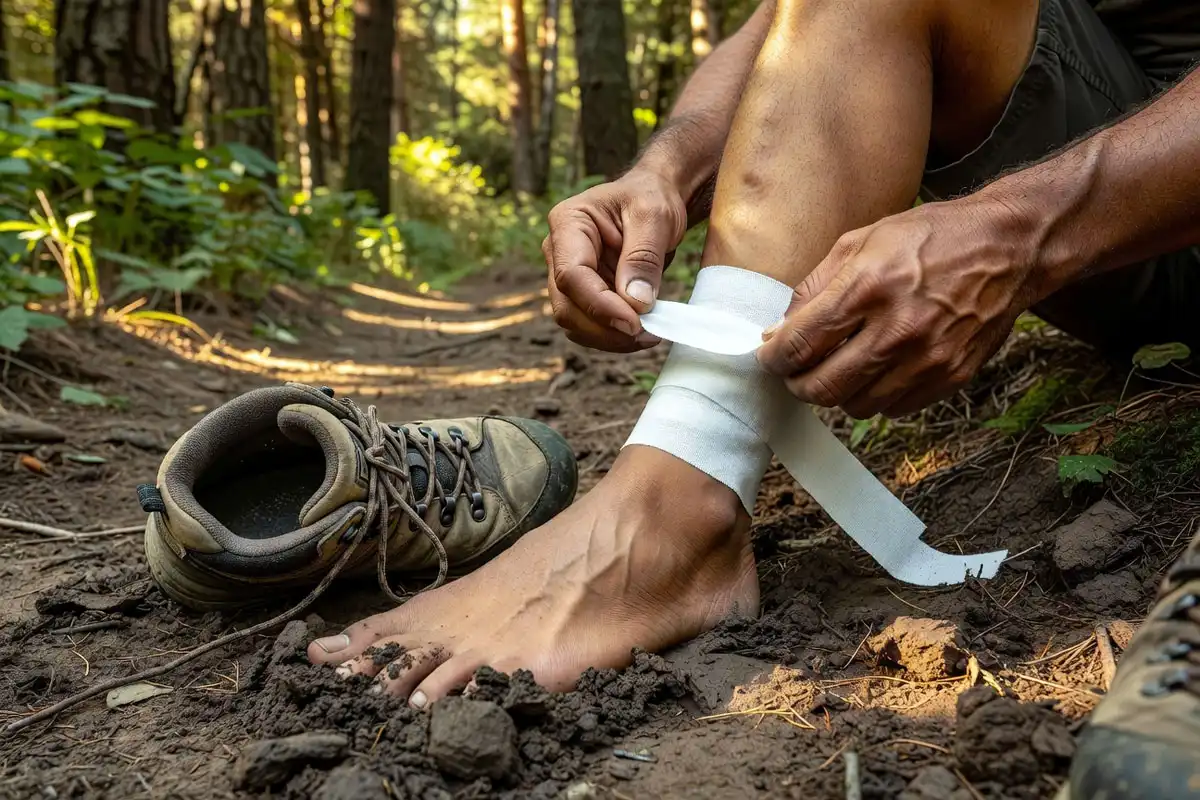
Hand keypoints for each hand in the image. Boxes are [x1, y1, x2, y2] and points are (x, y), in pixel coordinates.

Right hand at [544, 168, 687, 351]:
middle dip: (605, 329)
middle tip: (648, 335)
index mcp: (568, 223)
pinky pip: (590, 325)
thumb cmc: (651, 197)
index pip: (571, 275)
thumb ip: (643, 258)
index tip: (635, 323)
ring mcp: (568, 275)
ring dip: (610, 337)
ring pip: (575, 322)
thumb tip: (635, 303)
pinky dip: (613, 335)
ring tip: (649, 335)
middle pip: (566, 306)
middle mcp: (558, 251)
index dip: (599, 305)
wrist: (654, 198)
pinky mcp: (584, 293)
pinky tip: (642, 331)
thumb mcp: (654, 216)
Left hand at [756, 196, 1039, 417]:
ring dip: (838, 391)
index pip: (800, 343)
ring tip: (840, 366)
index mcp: (869, 287)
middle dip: (798, 383)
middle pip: (823, 387)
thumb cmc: (931, 238)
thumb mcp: (863, 240)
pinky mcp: (950, 376)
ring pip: (855, 406)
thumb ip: (815, 286)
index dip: (773, 357)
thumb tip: (779, 329)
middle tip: (795, 371)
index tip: (767, 356)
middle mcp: (898, 328)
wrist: (1009, 249)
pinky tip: (878, 368)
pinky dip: (876, 395)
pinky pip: (894, 408)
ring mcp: (927, 358)